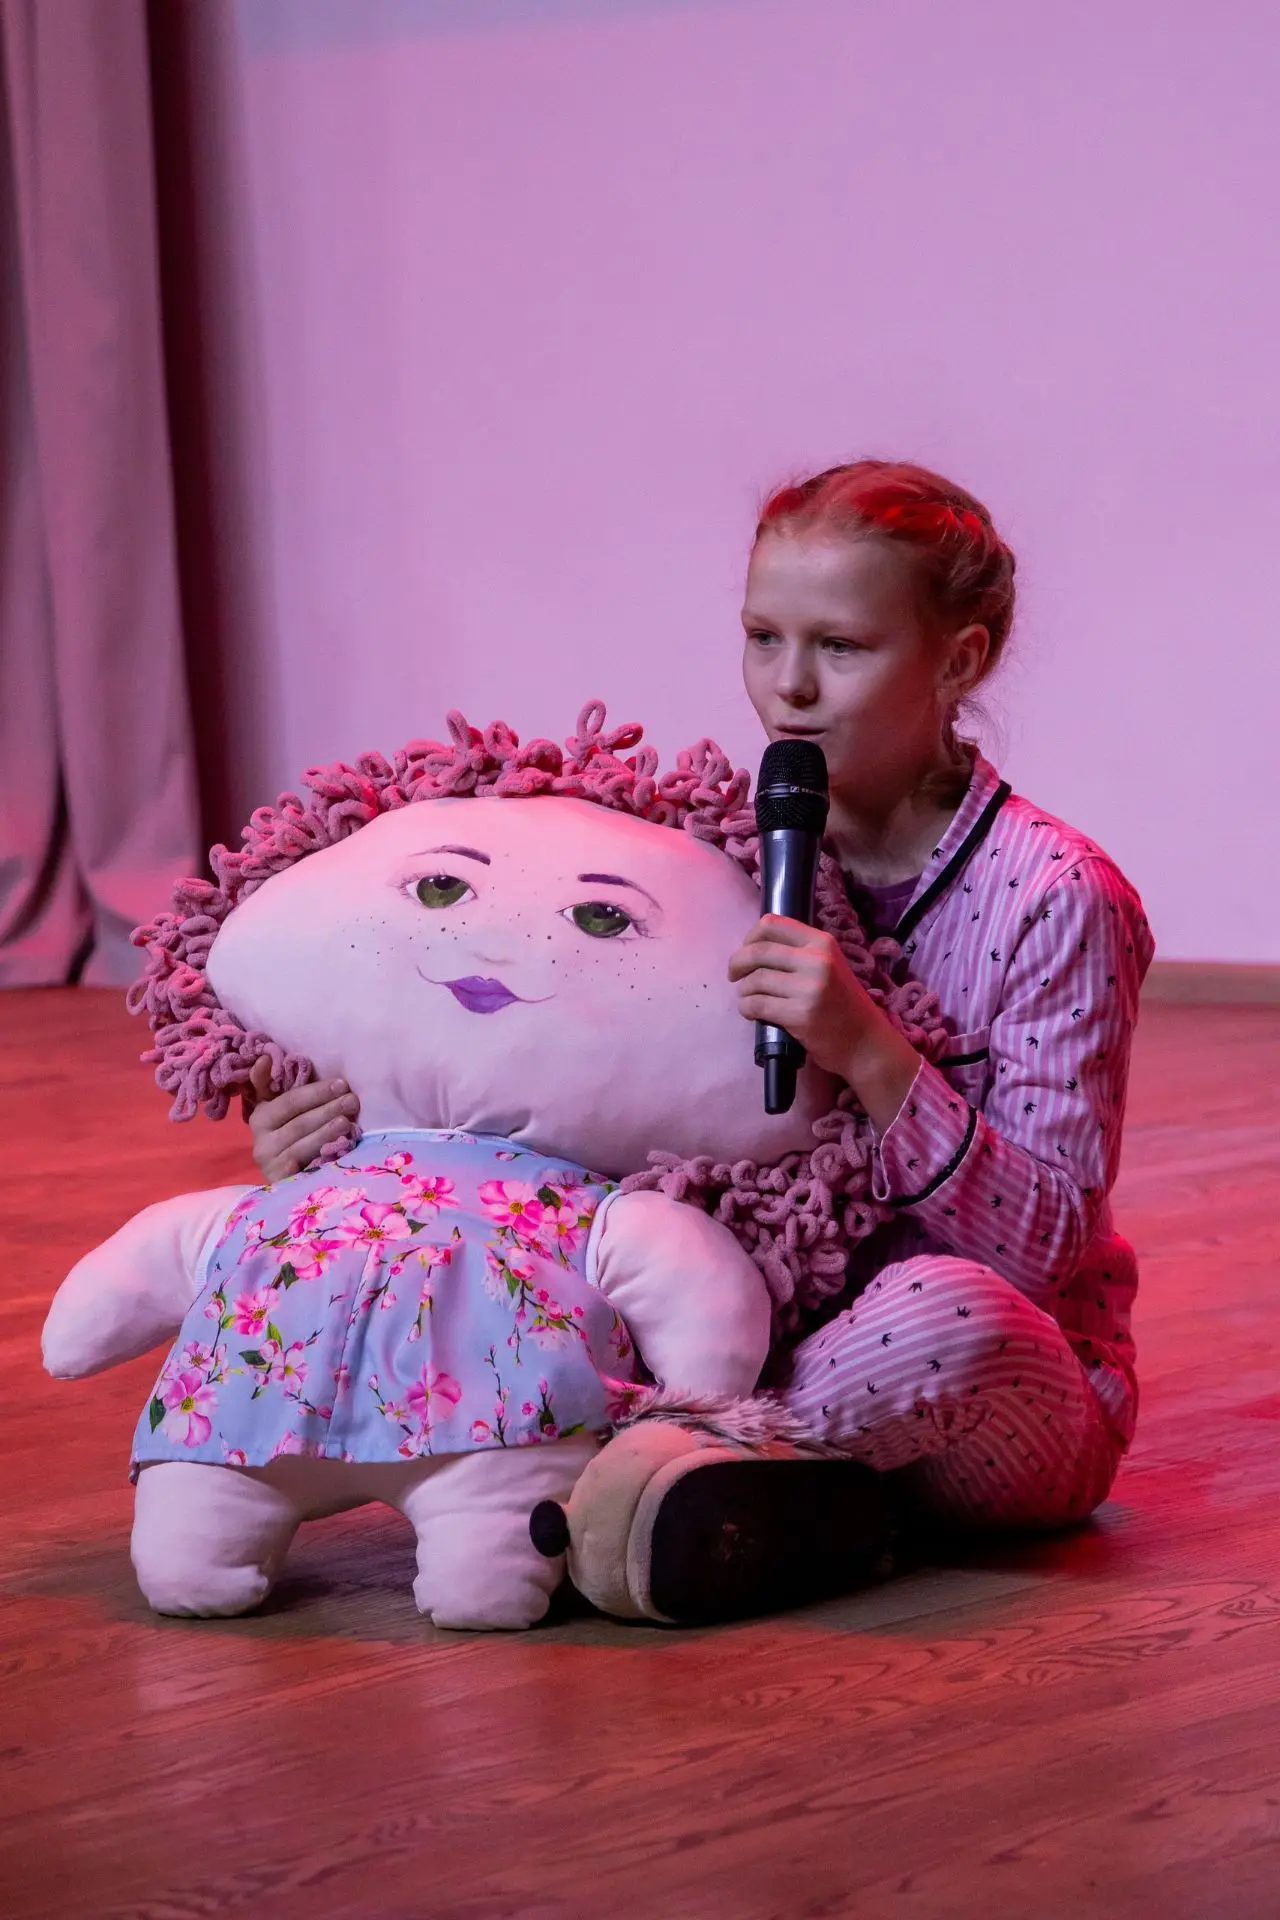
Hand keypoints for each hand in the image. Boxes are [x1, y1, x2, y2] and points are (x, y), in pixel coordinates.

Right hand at [246, 1058, 359, 1183]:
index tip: (341, 1083)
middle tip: (352, 1100)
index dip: (316, 1092)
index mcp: (261, 1117)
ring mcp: (270, 1162)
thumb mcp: (280, 1110)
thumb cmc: (288, 1135)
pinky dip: (320, 1154)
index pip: (290, 1101)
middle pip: (299, 1122)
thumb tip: (266, 1057)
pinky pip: (303, 1165)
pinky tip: (338, 1147)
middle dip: (328, 1108)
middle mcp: (260, 1140)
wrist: (286, 1179)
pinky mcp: (279, 1180)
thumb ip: (270, 1084)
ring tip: (348, 1121)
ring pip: (301, 1143)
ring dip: (326, 1130)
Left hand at [727, 916, 920, 1129]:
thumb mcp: (829, 965)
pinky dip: (746, 1008)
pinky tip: (751, 1012)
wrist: (865, 1041)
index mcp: (822, 942)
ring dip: (743, 990)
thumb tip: (754, 945)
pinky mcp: (799, 1015)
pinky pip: (756, 1005)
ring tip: (748, 997)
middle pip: (758, 952)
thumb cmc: (842, 1003)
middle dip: (737, 964)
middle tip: (734, 975)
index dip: (750, 937)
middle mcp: (816, 961)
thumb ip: (799, 952)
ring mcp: (808, 989)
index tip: (746, 951)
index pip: (772, 924)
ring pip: (754, 980)